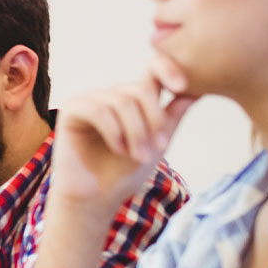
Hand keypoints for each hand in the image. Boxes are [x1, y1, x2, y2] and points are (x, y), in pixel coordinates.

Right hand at [50, 55, 195, 210]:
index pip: (152, 70)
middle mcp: (112, 95)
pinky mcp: (72, 110)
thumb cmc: (124, 173)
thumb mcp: (156, 144)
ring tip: (138, 156)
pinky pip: (98, 110)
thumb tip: (195, 92)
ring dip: (136, 132)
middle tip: (159, 147)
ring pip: (122, 102)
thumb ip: (171, 118)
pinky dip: (113, 131)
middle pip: (141, 90)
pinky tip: (118, 149)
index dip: (168, 69)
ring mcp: (91, 100)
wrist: (96, 198)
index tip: (182, 86)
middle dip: (154, 120)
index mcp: (134, 99)